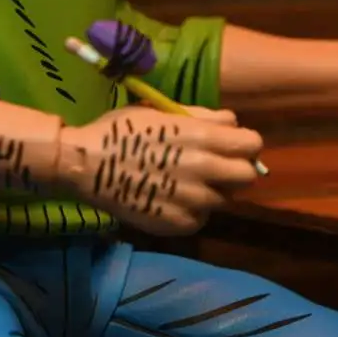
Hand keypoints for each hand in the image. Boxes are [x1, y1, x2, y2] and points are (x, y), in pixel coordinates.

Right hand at [52, 106, 263, 236]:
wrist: (85, 164)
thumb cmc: (121, 130)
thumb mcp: (161, 112)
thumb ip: (202, 117)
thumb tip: (232, 122)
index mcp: (202, 137)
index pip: (252, 144)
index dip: (245, 144)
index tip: (233, 146)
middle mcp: (204, 170)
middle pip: (247, 177)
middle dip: (237, 170)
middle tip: (218, 168)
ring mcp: (191, 201)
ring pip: (225, 200)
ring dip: (213, 192)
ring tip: (189, 184)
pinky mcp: (177, 224)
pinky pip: (201, 220)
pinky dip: (194, 212)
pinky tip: (173, 200)